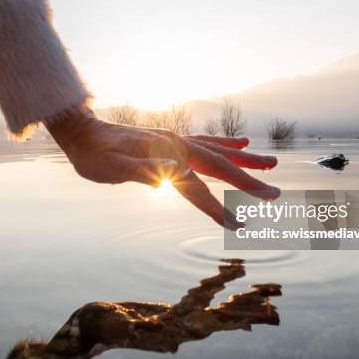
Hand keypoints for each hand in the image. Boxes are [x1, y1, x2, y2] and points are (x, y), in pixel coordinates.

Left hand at [46, 105, 279, 228]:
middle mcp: (177, 146)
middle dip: (249, 182)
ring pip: (219, 152)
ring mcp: (177, 141)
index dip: (217, 208)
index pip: (197, 188)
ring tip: (272, 164)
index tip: (238, 226)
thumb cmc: (94, 156)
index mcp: (166, 156)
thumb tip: (177, 172)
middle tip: (275, 195)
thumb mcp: (111, 167)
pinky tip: (242, 143)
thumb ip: (142, 170)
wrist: (83, 132)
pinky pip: (207, 142)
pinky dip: (227, 144)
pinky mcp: (173, 140)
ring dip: (247, 160)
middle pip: (220, 167)